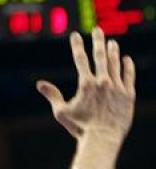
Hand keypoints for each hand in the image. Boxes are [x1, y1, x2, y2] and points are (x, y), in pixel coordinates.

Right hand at [37, 27, 135, 142]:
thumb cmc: (80, 127)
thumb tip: (39, 84)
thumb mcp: (61, 112)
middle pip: (100, 56)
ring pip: (115, 64)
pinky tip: (126, 59)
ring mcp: (117, 87)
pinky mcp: (128, 95)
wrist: (103, 138)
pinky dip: (127, 67)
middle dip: (98, 41)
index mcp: (86, 84)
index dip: (77, 45)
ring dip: (113, 52)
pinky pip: (128, 76)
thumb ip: (52, 95)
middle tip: (97, 30)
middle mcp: (103, 82)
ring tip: (112, 42)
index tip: (75, 35)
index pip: (80, 59)